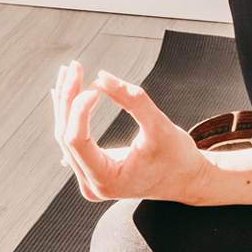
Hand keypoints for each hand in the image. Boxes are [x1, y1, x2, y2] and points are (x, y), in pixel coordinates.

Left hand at [52, 61, 214, 203]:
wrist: (186, 180)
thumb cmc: (177, 157)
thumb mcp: (160, 126)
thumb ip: (133, 100)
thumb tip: (102, 76)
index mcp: (106, 180)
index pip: (76, 140)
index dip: (80, 107)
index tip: (97, 84)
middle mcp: (92, 184)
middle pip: (66, 135)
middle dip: (69, 98)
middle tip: (75, 66)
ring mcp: (89, 178)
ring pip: (65, 135)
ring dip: (66, 102)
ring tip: (69, 72)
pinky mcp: (91, 169)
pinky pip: (73, 139)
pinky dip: (71, 113)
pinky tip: (65, 92)